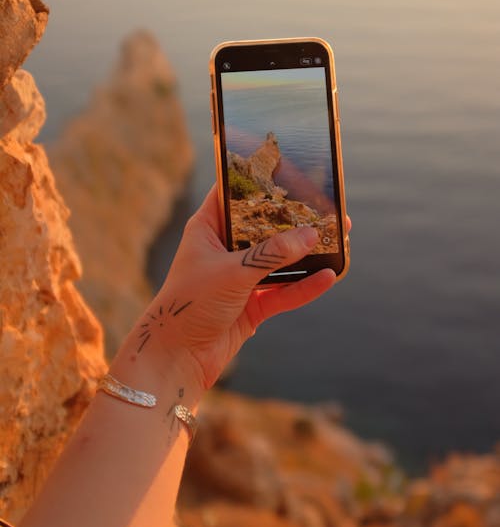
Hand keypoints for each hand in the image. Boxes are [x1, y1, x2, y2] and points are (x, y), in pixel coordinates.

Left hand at [137, 186, 350, 389]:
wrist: (175, 358)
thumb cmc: (191, 304)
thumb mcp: (233, 271)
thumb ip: (273, 253)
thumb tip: (312, 235)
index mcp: (208, 227)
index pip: (234, 193)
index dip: (259, 180)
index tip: (290, 168)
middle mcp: (224, 248)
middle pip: (265, 227)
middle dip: (295, 220)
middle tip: (326, 208)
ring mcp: (239, 277)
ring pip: (279, 260)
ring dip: (306, 253)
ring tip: (338, 239)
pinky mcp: (251, 305)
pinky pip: (284, 291)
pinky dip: (305, 286)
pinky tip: (329, 277)